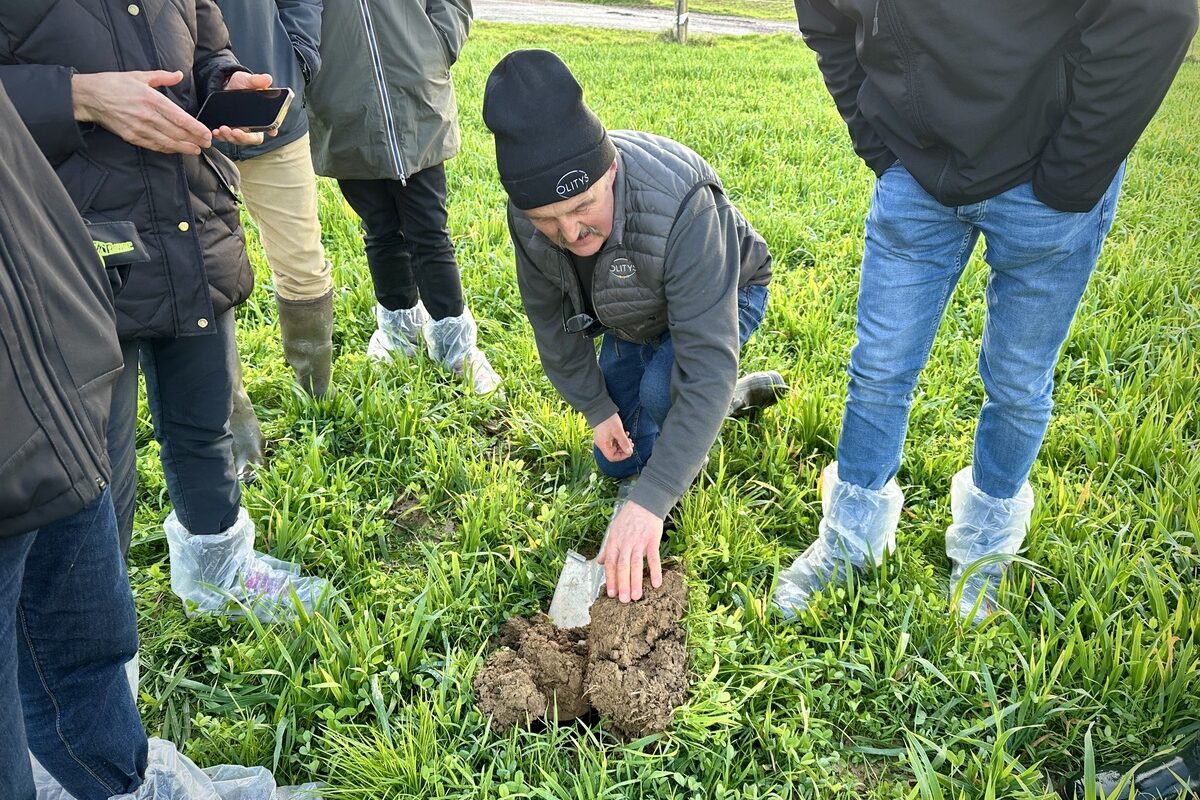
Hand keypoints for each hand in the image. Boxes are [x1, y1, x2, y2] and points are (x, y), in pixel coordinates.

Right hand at [72, 70, 211, 154]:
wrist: (88, 96)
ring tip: (196, 150)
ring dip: (183, 148)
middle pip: (177, 132)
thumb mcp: (139, 76)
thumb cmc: (113, 84)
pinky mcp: (131, 136)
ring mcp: (139, 128)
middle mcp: (148, 116)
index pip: (180, 118)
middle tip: (207, 144)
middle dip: (194, 140)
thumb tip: (178, 74)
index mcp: (152, 99)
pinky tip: (176, 150)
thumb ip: (162, 77)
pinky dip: (167, 149)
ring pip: (167, 142)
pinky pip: (154, 145)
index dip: (195, 128)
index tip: (206, 134)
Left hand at [211, 72, 275, 145]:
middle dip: (243, 137)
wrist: (224, 85)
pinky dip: (221, 137)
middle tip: (235, 132)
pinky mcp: (228, 130)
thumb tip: (267, 79)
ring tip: (223, 129)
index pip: (270, 127)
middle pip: (252, 138)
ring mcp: (240, 130)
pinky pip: (225, 138)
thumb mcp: (247, 80)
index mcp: (262, 117)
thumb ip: (257, 80)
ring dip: (230, 137)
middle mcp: (252, 127)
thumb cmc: (240, 84)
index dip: (271, 130)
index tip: (271, 131)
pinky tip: (216, 131)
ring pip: (238, 140)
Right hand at [593, 413, 633, 462]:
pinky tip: (624, 433)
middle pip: (614, 452)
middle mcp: (602, 444)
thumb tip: (629, 452)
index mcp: (603, 445)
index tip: (629, 450)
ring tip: (628, 436)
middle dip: (624, 449)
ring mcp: (603, 440)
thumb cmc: (608, 419)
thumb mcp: (618, 431)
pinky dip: (619, 439)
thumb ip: (624, 442)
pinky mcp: (604, 435)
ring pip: (614, 447)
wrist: (600, 408)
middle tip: (631, 442)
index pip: (612, 457)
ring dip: (622, 443)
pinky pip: (613, 441)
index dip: (622, 456)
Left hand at [597, 500, 662, 602]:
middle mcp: (625, 543)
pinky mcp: (652, 540)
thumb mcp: (614, 530)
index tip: (611, 594)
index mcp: (614, 542)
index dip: (611, 579)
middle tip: (623, 601)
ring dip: (635, 582)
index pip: (611, 564)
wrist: (645, 502)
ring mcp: (639, 542)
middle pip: (622, 566)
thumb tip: (600, 562)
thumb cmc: (629, 518)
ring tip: (636, 597)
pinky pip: (654, 558)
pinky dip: (655, 571)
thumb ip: (608, 548)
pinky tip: (656, 583)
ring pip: (636, 564)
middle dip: (622, 584)